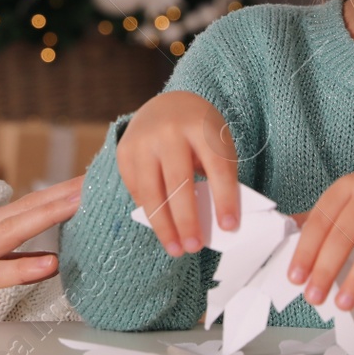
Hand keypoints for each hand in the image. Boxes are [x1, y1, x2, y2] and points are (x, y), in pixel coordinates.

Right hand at [0, 176, 82, 330]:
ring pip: (15, 230)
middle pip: (27, 208)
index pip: (24, 207)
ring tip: (84, 199)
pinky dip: (21, 267)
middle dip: (67, 192)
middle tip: (104, 174)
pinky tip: (48, 263)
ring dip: (51, 213)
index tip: (92, 181)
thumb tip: (38, 255)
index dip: (59, 194)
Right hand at [116, 91, 240, 256]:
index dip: (224, 199)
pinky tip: (160, 225)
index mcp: (201, 127)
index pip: (216, 168)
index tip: (229, 227)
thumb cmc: (199, 133)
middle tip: (194, 247)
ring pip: (151, 191)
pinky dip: (148, 211)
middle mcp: (169, 132)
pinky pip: (136, 189)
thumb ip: (217, 176)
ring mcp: (143, 141)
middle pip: (178, 183)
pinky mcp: (125, 151)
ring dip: (163, 225)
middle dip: (187, 220)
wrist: (169, 105)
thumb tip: (217, 223)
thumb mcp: (216, 144)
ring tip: (175, 248)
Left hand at [287, 152, 353, 309]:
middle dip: (326, 269)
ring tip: (344, 304)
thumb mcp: (351, 193)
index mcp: (348, 186)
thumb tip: (289, 231)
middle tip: (314, 297)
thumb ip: (324, 215)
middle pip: (344, 234)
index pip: (321, 220)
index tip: (295, 277)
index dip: (306, 250)